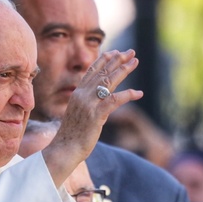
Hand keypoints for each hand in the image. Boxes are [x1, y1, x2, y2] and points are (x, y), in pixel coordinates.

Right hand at [43, 49, 142, 186]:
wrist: (64, 149)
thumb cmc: (72, 135)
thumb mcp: (78, 115)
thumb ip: (88, 104)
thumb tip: (101, 101)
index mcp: (77, 94)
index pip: (91, 72)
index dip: (104, 60)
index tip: (115, 52)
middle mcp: (81, 95)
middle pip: (102, 73)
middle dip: (117, 60)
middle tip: (131, 52)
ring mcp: (88, 104)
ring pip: (108, 82)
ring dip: (124, 70)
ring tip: (135, 62)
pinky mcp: (96, 115)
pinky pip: (115, 100)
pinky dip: (128, 95)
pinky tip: (139, 93)